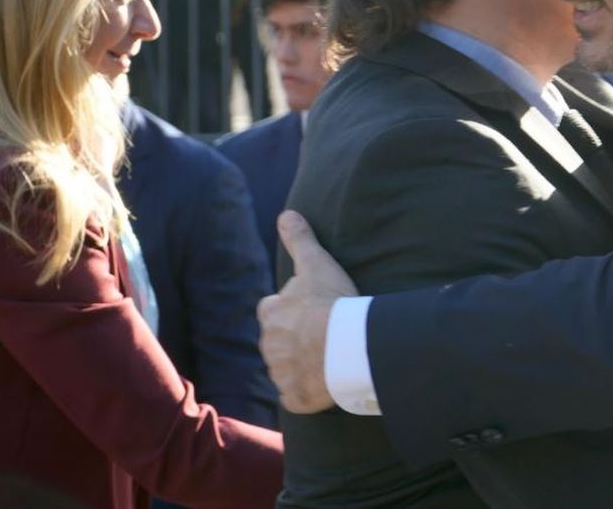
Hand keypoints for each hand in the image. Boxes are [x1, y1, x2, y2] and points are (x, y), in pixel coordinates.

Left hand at [257, 210, 357, 413]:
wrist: (344, 344)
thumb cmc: (331, 301)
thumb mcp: (316, 263)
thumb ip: (299, 239)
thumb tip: (286, 214)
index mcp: (270, 313)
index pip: (273, 310)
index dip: (291, 310)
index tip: (311, 310)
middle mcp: (268, 345)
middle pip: (278, 342)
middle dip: (294, 340)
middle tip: (322, 335)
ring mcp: (280, 374)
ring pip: (286, 370)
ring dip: (301, 366)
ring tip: (328, 359)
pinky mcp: (294, 398)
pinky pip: (296, 397)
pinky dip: (306, 393)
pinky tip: (324, 384)